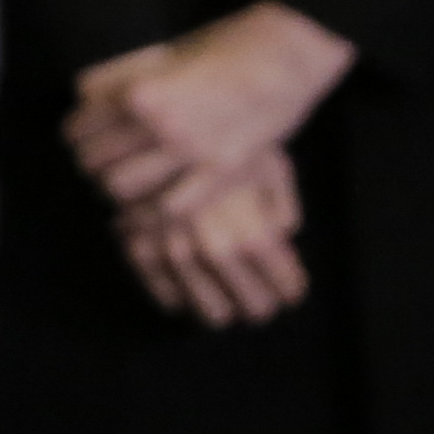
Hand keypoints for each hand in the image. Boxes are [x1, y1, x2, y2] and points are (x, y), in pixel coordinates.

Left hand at [68, 2, 358, 212]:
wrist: (281, 58)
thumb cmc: (220, 49)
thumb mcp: (161, 56)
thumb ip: (120, 81)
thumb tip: (83, 98)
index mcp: (141, 93)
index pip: (80, 129)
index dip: (75, 134)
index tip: (78, 137)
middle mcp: (161, 126)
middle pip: (94, 162)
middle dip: (90, 162)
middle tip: (97, 161)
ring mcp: (192, 154)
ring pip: (122, 188)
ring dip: (115, 186)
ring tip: (121, 180)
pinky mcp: (220, 174)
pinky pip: (166, 208)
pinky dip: (147, 212)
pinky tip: (144, 206)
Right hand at [112, 151, 309, 328]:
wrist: (158, 121)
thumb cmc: (223, 139)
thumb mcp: (270, 164)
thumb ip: (282, 204)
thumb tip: (283, 234)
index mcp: (253, 233)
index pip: (286, 287)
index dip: (291, 289)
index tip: (290, 288)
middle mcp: (216, 250)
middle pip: (255, 307)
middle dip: (263, 303)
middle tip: (263, 298)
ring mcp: (177, 254)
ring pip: (214, 312)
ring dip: (225, 308)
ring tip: (229, 301)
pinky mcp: (143, 249)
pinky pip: (168, 297)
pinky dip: (180, 298)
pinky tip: (188, 290)